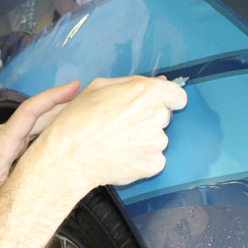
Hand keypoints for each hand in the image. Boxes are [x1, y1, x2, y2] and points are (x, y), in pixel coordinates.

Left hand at [0, 81, 80, 236]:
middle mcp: (0, 137)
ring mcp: (1, 139)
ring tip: (85, 110)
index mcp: (0, 147)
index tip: (73, 88)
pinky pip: (29, 129)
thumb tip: (54, 186)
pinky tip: (63, 128)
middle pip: (37, 113)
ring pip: (34, 121)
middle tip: (93, 99)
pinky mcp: (3, 145)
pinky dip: (48, 125)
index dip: (52, 98)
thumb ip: (24, 189)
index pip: (28, 113)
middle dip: (64, 102)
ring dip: (58, 113)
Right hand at [20, 76, 187, 199]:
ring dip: (144, 140)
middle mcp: (157, 116)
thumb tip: (156, 84)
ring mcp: (157, 142)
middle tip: (123, 124)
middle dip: (149, 118)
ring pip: (157, 138)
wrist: (70, 156)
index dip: (165, 99)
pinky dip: (141, 158)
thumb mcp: (99, 87)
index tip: (155, 105)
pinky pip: (154, 159)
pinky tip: (122, 156)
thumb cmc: (79, 120)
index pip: (177, 95)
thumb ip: (131, 83)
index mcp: (147, 92)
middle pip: (164, 116)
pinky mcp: (154, 164)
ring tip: (118, 142)